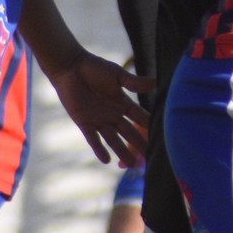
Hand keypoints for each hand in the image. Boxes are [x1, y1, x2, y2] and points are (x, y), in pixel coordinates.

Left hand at [49, 50, 155, 166]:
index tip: (162, 138)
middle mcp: (113, 114)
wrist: (70, 67)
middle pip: (129, 133)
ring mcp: (99, 120)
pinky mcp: (84, 122)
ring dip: (122, 152)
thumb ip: (135, 82)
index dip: (149, 127)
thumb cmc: (94, 67)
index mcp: (123, 103)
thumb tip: (157, 82)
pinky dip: (99, 149)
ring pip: (113, 139)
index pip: (140, 118)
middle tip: (150, 158)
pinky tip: (107, 160)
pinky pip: (93, 139)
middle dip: (139, 145)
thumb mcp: (117, 74)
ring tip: (132, 165)